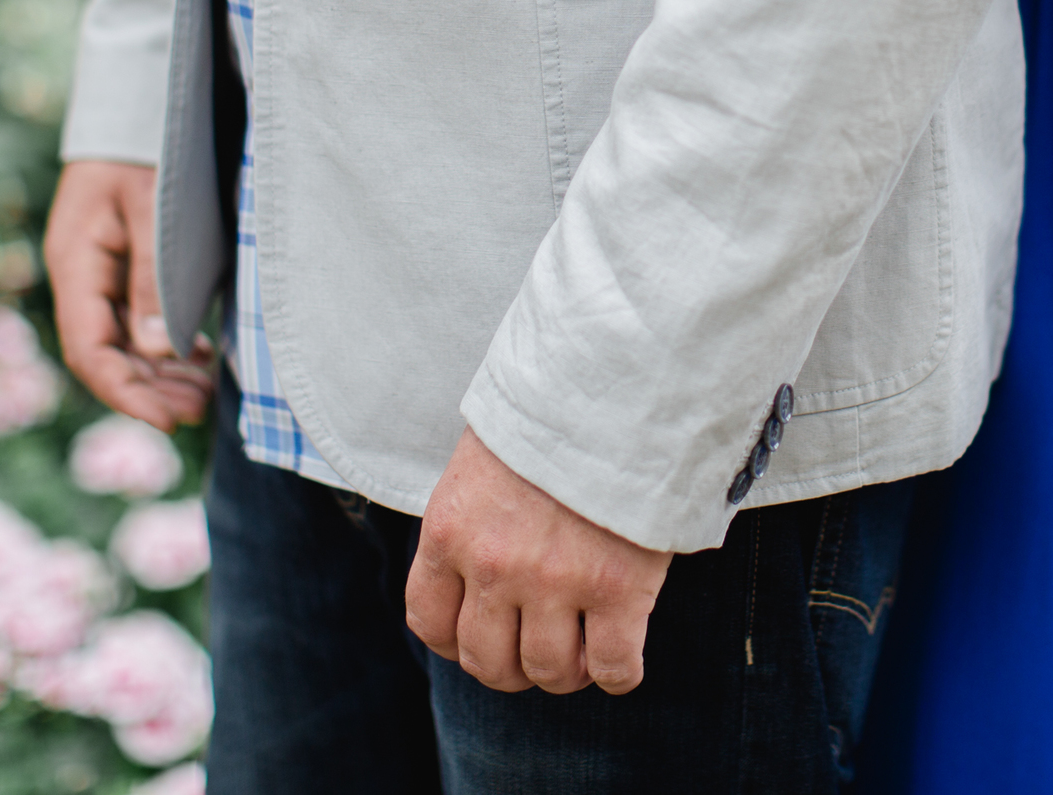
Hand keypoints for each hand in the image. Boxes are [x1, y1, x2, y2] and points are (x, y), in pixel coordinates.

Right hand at [42, 160, 214, 430]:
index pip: (91, 351)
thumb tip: (157, 352)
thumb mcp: (153, 209)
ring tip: (202, 393)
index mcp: (76, 264)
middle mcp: (82, 275)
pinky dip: (164, 344)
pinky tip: (197, 357)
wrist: (139, 99)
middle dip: (149, 389)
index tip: (169, 420)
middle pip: (106, 354)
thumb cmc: (147, 146)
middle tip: (197, 410)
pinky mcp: (123, 264)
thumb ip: (153, 279)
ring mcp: (100, 271)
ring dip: (159, 372)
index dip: (127, 393)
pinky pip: (137, 318)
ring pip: (124, 341)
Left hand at [406, 427, 668, 695]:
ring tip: (585, 651)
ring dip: (566, 672)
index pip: (430, 623)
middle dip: (512, 668)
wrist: (618, 378)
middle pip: (488, 662)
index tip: (485, 637)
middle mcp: (493, 565)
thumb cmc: (553, 410)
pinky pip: (614, 666)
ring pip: (549, 671)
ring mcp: (556, 580)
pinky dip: (619, 673)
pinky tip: (622, 657)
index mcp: (449, 530)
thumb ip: (474, 520)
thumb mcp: (483, 459)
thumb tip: (479, 570)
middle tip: (539, 650)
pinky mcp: (619, 588)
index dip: (458, 643)